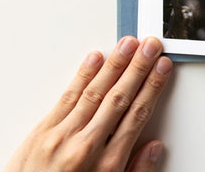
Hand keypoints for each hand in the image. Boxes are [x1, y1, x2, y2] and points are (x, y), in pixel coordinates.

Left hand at [5, 36, 172, 171]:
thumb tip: (154, 148)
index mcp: (108, 164)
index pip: (137, 114)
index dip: (153, 86)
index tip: (163, 68)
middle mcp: (86, 146)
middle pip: (119, 97)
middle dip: (138, 67)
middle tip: (152, 46)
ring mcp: (62, 136)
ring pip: (95, 92)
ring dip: (115, 64)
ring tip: (129, 44)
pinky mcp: (41, 132)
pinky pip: (67, 97)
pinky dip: (82, 75)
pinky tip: (95, 59)